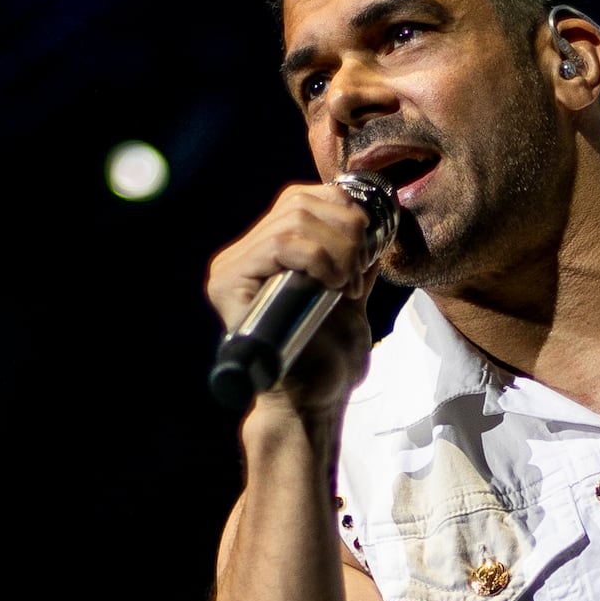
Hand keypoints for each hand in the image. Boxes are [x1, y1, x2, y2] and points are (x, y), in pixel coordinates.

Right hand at [204, 182, 382, 416]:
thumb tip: (372, 225)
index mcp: (269, 252)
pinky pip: (280, 244)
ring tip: (347, 285)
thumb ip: (352, 260)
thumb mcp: (349, 295)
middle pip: (299, 201)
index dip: (346, 212)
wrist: (313, 404)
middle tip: (360, 272)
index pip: (305, 197)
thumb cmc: (329, 360)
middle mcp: (245, 255)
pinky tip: (333, 287)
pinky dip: (318, 259)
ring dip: (338, 249)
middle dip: (347, 232)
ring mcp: (233, 268)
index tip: (368, 256)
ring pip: (293, 219)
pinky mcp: (228, 284)